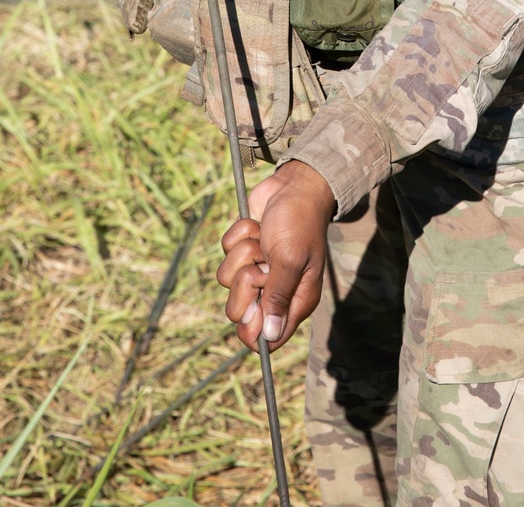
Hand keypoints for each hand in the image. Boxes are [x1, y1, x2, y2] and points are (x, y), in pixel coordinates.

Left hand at [217, 161, 335, 352]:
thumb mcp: (290, 260)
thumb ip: (278, 297)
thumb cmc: (299, 221)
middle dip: (244, 284)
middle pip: (239, 311)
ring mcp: (257, 269)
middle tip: (262, 264)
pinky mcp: (243, 251)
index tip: (251, 306)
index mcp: (294, 299)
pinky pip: (224, 255)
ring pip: (227, 281)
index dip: (253, 329)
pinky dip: (238, 236)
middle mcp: (274, 290)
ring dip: (243, 254)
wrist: (293, 184)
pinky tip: (258, 227)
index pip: (268, 338)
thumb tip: (269, 337)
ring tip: (263, 240)